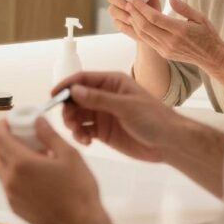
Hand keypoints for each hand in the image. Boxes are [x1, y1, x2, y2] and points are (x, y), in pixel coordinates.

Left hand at [0, 117, 109, 223]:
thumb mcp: (69, 156)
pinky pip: (7, 185)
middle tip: (21, 137)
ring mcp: (11, 195)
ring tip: (31, 157)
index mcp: (22, 163)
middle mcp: (11, 179)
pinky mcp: (15, 207)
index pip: (0, 138)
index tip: (9, 122)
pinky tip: (33, 176)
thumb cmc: (78, 192)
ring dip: (8, 158)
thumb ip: (50, 135)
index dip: (2, 126)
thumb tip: (38, 121)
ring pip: (0, 170)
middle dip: (4, 141)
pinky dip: (13, 175)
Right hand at [52, 72, 183, 162]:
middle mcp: (104, 96)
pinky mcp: (103, 132)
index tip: (53, 96)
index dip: (66, 86)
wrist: (170, 143)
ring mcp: (103, 114)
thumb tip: (74, 90)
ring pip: (78, 115)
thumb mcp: (126, 106)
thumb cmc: (153, 118)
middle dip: (68, 108)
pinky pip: (84, 130)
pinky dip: (80, 135)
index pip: (82, 80)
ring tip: (78, 134)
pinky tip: (86, 141)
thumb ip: (99, 99)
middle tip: (69, 121)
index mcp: (111, 83)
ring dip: (73, 123)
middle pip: (76, 98)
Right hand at [106, 0, 160, 39]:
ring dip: (123, 14)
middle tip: (129, 6)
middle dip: (119, 1)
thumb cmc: (152, 10)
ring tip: (134, 17)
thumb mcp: (154, 2)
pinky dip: (125, 24)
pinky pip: (116, 22)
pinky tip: (132, 25)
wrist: (153, 26)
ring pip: (112, 10)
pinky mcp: (116, 22)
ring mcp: (115, 10)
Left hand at [126, 0, 223, 68]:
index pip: (154, 18)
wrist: (210, 57)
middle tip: (128, 3)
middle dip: (134, 13)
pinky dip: (139, 31)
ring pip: (143, 35)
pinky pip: (147, 41)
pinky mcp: (163, 53)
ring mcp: (166, 49)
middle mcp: (170, 41)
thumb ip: (184, 7)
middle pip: (145, 26)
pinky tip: (136, 22)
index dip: (141, 8)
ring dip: (134, 22)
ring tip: (130, 11)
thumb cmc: (207, 34)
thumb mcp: (200, 18)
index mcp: (180, 30)